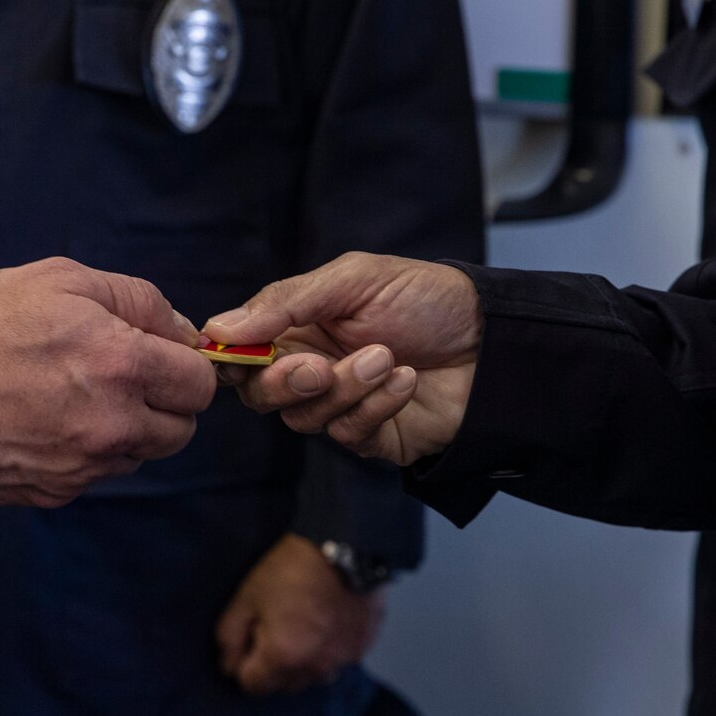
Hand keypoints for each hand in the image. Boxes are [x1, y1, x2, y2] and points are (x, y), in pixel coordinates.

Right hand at [0, 257, 215, 506]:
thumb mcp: (62, 281)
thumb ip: (138, 300)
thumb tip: (184, 332)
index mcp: (124, 365)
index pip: (199, 384)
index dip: (186, 366)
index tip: (162, 356)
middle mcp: (115, 425)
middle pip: (181, 429)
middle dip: (166, 403)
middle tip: (125, 376)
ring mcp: (85, 465)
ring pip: (140, 455)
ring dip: (128, 430)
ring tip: (77, 396)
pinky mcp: (55, 491)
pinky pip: (95, 474)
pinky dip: (87, 452)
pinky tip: (48, 422)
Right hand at [203, 252, 480, 464]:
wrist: (495, 339)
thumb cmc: (426, 297)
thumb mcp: (354, 280)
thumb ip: (286, 302)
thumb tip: (219, 328)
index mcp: (297, 325)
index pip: (240, 350)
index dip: (229, 357)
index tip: (230, 355)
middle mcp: (310, 367)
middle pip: (259, 394)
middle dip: (284, 384)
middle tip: (319, 368)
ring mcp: (339, 404)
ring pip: (303, 418)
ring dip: (346, 389)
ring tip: (387, 357)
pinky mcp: (370, 435)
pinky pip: (348, 434)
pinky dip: (376, 406)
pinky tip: (406, 380)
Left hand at [215, 533, 385, 694]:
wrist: (344, 541)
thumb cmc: (293, 566)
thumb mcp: (246, 595)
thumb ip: (229, 636)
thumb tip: (228, 666)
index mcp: (284, 657)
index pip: (252, 685)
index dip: (244, 661)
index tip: (250, 634)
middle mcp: (317, 666)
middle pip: (283, 684)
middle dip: (273, 663)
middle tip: (275, 623)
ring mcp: (344, 658)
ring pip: (313, 675)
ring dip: (303, 659)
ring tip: (302, 621)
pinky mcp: (363, 645)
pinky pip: (338, 659)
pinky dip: (329, 647)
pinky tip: (326, 618)